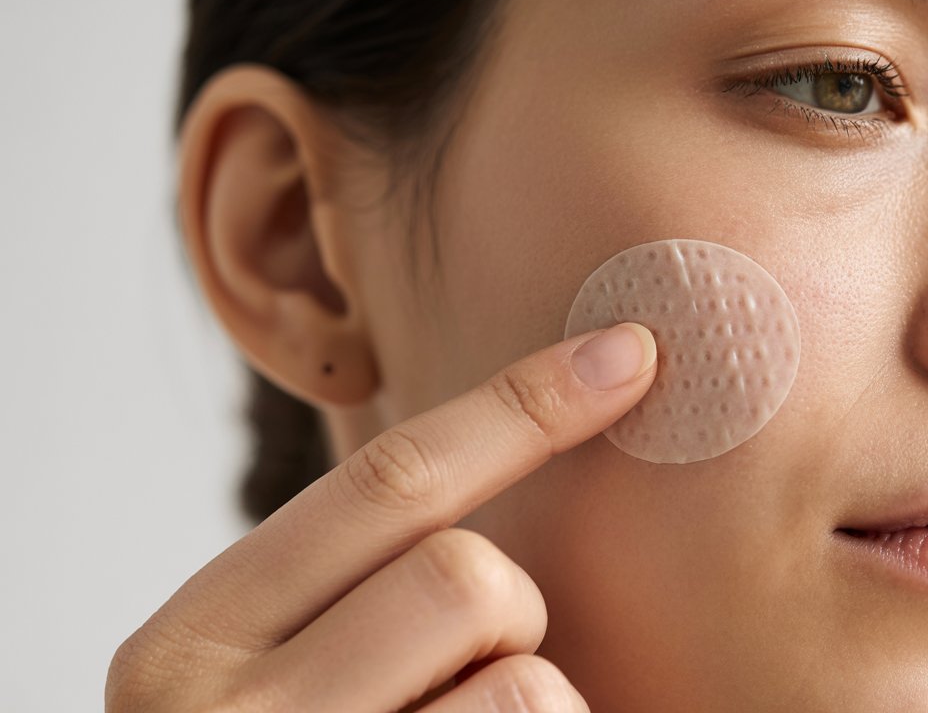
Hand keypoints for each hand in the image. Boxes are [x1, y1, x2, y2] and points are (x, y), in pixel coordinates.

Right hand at [107, 324, 656, 711]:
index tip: (633, 352)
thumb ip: (352, 596)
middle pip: (471, 576)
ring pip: (525, 683)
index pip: (391, 481)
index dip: (525, 403)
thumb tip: (518, 474)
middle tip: (452, 689)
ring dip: (528, 712)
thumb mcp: (272, 682)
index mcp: (191, 641)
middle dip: (506, 622)